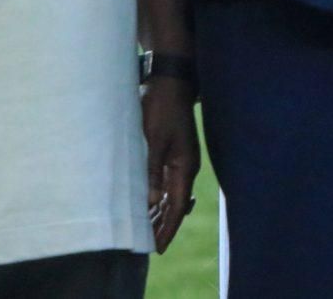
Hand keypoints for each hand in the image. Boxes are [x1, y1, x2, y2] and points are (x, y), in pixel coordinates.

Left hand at [142, 77, 198, 254]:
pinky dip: (158, 198)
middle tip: (148, 247)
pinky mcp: (174, 154)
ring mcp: (182, 161)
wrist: (171, 84)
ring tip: (146, 232)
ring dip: (159, 213)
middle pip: (175, 205)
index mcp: (185, 167)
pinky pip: (167, 184)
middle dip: (163, 226)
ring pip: (171, 196)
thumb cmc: (161, 110)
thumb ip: (151, 172)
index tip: (158, 248)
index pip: (177, 207)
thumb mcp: (153, 141)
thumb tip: (149, 202)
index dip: (169, 228)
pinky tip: (149, 206)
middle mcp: (186, 168)